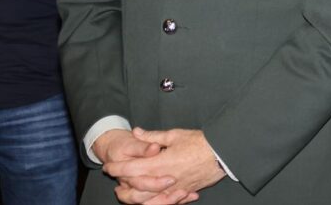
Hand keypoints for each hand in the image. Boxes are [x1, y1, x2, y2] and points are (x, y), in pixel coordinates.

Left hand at [104, 128, 224, 204]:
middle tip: (116, 182)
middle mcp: (164, 180)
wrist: (222, 154)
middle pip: (136, 190)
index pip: (131, 169)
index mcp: (160, 164)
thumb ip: (152, 137)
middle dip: (123, 187)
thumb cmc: (199, 142)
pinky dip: (156, 202)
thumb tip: (136, 132)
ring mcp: (174, 189)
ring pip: (149, 200)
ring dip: (136, 199)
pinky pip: (165, 202)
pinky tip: (151, 199)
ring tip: (128, 193)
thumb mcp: (174, 135)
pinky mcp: (183, 193)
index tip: (109, 166)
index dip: (117, 168)